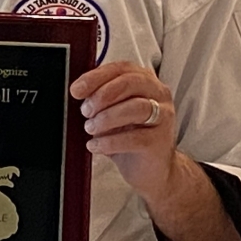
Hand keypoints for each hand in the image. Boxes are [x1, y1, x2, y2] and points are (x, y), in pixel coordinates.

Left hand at [71, 62, 180, 203]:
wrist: (152, 171)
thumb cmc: (131, 138)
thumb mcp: (113, 113)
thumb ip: (101, 99)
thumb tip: (79, 92)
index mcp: (146, 82)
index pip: (121, 69)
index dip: (96, 76)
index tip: (77, 89)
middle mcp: (159, 95)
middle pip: (131, 82)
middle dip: (102, 95)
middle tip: (86, 110)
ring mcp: (163, 117)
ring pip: (136, 108)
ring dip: (106, 118)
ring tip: (91, 128)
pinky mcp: (160, 141)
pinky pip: (134, 137)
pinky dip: (110, 142)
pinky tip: (96, 146)